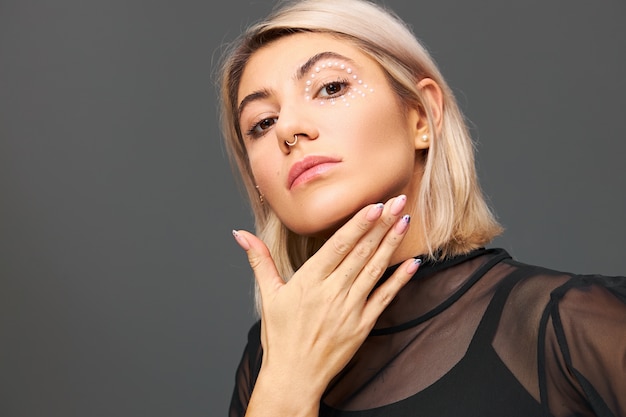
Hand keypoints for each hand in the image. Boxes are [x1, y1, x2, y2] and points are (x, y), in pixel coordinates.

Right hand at [232, 195, 419, 414]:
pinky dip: (400, 280)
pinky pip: (385, 298)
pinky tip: (413, 263)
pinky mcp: (363, 324)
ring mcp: (350, 309)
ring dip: (391, 244)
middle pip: (361, 252)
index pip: (338, 246)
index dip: (358, 225)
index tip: (375, 205)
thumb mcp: (267, 294)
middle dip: (381, 225)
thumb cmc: (280, 336)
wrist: (293, 376)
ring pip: (374, 269)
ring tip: (405, 221)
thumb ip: (259, 260)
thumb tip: (240, 234)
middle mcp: (332, 292)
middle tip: (398, 201)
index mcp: (309, 282)